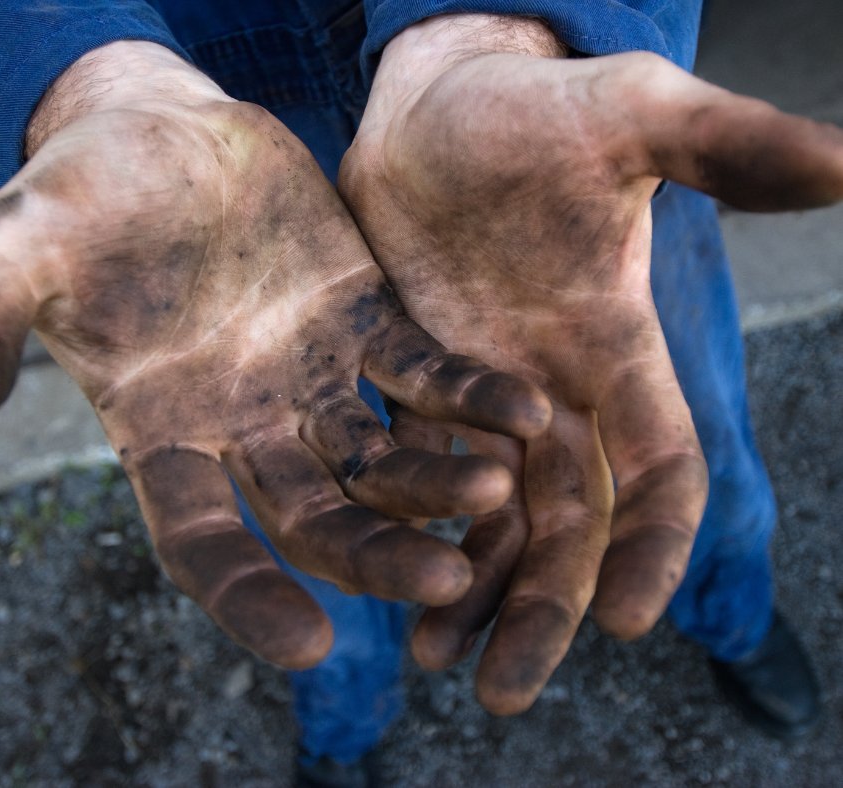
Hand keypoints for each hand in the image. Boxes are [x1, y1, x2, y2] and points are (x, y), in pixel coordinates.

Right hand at [0, 42, 552, 668]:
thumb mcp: (11, 253)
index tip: (311, 644)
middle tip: (446, 581)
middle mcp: (246, 428)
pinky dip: (470, 397)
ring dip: (439, 482)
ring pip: (385, 458)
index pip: (204, 543)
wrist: (155, 131)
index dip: (249, 597)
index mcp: (163, 436)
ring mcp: (313, 380)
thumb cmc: (75, 199)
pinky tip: (524, 414)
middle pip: (319, 518)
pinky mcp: (364, 322)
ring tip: (498, 489)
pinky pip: (424, 373)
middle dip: (379, 555)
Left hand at [340, 15, 842, 711]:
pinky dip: (407, 533)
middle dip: (545, 607)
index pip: (659, 471)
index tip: (625, 619)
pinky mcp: (412, 382)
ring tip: (432, 658)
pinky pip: (415, 479)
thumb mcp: (631, 115)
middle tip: (505, 692)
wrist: (438, 108)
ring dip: (472, 592)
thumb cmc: (535, 109)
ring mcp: (481, 394)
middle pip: (567, 526)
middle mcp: (555, 394)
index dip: (653, 544)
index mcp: (617, 351)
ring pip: (490, 521)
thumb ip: (725, 148)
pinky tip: (378, 583)